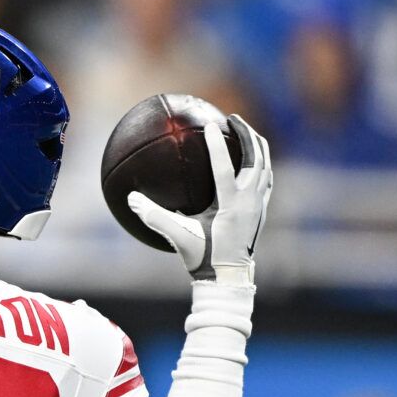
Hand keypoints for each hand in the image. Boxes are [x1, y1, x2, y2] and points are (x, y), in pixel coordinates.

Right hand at [128, 117, 273, 284]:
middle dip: (247, 134)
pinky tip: (252, 161)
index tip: (210, 125)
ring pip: (265, 166)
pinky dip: (261, 164)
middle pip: (256, 158)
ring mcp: (259, 205)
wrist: (228, 278)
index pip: (225, 167)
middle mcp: (249, 201)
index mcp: (231, 205)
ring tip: (246, 132)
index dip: (217, 144)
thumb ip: (154, 217)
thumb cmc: (202, 257)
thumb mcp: (177, 236)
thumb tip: (130, 199)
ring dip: (258, 146)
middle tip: (233, 118)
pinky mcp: (262, 210)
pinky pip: (266, 179)